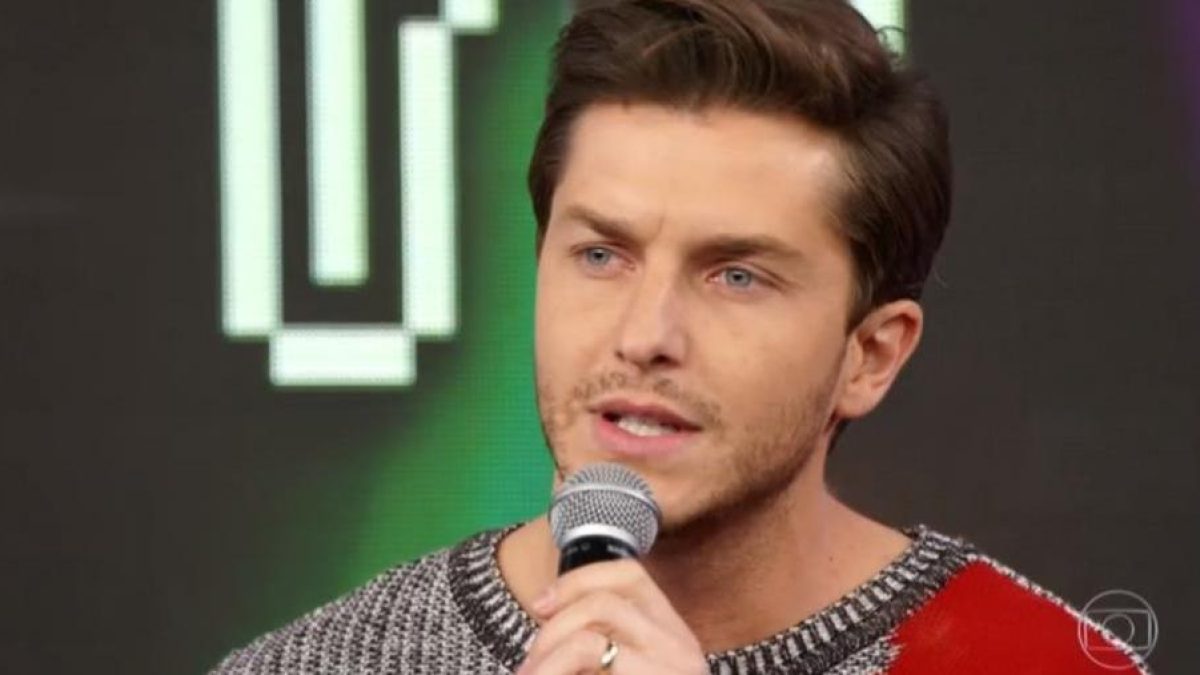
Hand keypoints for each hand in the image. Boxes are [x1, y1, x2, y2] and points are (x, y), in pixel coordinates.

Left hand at [516, 559, 708, 673]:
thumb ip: (604, 643)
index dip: (577, 580)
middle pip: (603, 601)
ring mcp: (671, 669)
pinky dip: (555, 672)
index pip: (629, 574)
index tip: (539, 604)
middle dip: (552, 629)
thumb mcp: (626, 665)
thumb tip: (546, 614)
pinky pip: (589, 658)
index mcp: (674, 632)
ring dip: (548, 657)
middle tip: (526, 667)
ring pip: (589, 638)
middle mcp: (680, 646)